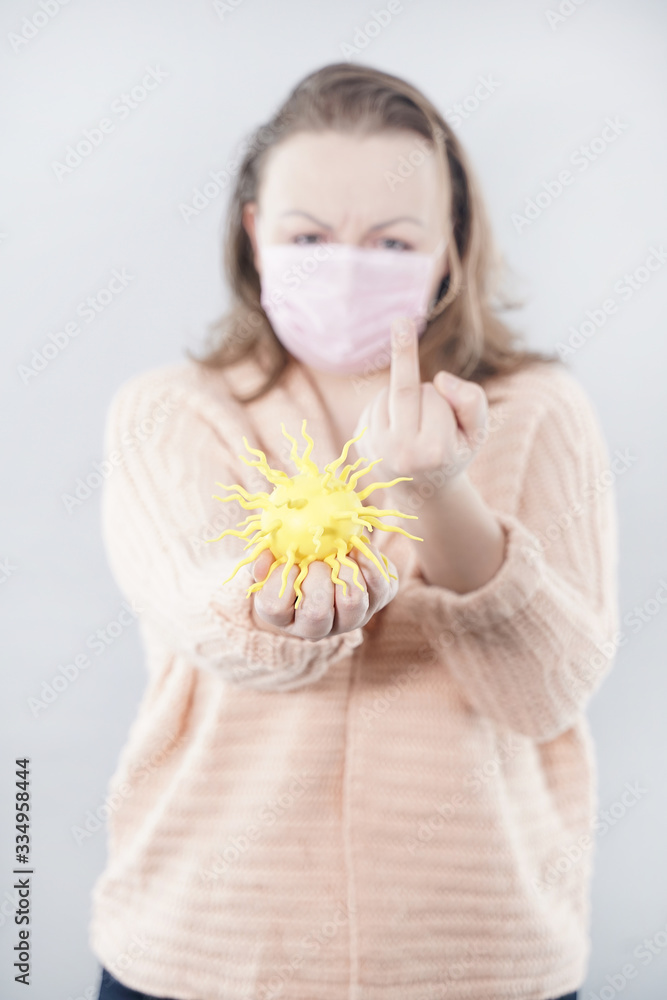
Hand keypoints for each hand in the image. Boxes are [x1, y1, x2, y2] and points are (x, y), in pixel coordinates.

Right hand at [250, 543, 398, 640]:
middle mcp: (317, 625)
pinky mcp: (377, 602)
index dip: (279, 582)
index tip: (289, 562)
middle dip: (317, 579)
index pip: (273, 608)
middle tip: (318, 561)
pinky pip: (380, 588)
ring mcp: (350, 618)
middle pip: (315, 615)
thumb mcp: (275, 559)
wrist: (334, 554)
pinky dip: (371, 564)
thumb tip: (265, 557)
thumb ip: (264, 557)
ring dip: (346, 572)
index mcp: (285, 615)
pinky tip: (359, 549)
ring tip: (339, 555)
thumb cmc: (297, 559)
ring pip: (352, 604)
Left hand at [352, 317, 489, 489]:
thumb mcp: (477, 431)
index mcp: (433, 452)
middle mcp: (400, 453)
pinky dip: (388, 404)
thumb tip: (440, 379)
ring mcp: (375, 450)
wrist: (423, 490)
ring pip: (388, 394)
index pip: (434, 397)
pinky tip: (397, 426)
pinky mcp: (360, 442)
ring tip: (414, 424)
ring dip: (404, 396)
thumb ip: (472, 402)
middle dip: (404, 352)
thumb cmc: (454, 453)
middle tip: (401, 320)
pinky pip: (374, 403)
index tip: (447, 410)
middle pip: (404, 391)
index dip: (444, 397)